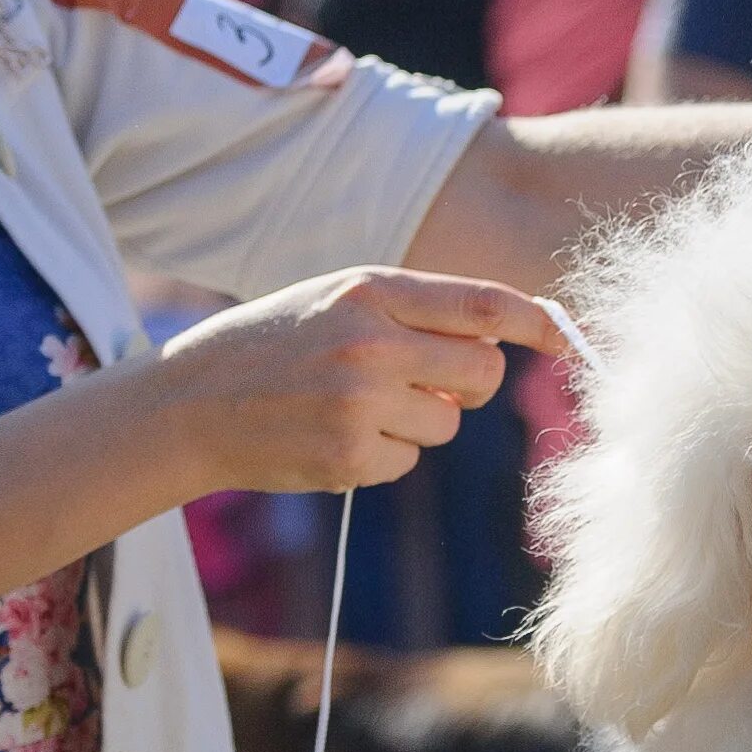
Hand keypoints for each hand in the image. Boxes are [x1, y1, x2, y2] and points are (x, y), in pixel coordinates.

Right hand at [155, 268, 566, 492]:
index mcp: (369, 289)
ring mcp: (360, 402)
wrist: (188, 405)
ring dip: (419, 422)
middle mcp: (370, 341)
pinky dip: (383, 456)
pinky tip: (334, 437)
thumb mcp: (334, 300)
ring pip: (448, 423)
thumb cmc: (271, 346)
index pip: (480, 303)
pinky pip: (408, 462)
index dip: (535, 321)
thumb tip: (496, 343)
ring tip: (356, 408)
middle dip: (468, 384)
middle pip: (482, 371)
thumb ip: (410, 311)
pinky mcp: (349, 457)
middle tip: (428, 384)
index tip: (564, 337)